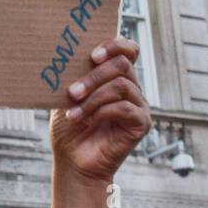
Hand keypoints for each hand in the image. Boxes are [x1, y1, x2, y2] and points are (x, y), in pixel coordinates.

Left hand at [49, 36, 151, 182]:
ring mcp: (138, 105)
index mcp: (114, 77)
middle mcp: (130, 88)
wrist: (73, 162)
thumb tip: (67, 55)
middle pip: (122, 64)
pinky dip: (102, 112)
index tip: (93, 56)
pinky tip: (86, 121)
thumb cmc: (69, 129)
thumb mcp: (66, 98)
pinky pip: (125, 108)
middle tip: (72, 92)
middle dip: (94, 76)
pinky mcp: (142, 123)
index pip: (127, 50)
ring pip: (121, 85)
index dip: (115, 45)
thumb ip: (73, 76)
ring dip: (93, 97)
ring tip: (73, 113)